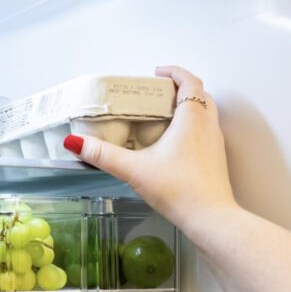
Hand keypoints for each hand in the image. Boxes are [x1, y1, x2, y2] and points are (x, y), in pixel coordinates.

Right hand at [64, 66, 237, 236]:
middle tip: (158, 93)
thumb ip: (103, 155)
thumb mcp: (134, 170)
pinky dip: (192, 128)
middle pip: (201, 95)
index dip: (175, 72)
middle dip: (181, 88)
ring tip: (164, 116)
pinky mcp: (216, 160)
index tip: (158, 72)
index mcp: (192, 118)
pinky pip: (206, 133)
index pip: (190, 81)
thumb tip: (74, 142)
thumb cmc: (179, 190)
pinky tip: (174, 145)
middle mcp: (208, 126)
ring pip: (206, 114)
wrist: (211, 219)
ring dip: (189, 108)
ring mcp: (215, 144)